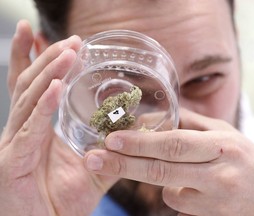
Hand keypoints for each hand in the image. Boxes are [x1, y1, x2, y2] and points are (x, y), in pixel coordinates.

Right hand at [0, 20, 117, 215]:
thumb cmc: (61, 201)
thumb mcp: (94, 170)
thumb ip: (115, 150)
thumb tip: (141, 131)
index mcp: (36, 129)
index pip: (31, 86)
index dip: (33, 58)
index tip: (49, 36)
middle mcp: (21, 131)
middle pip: (30, 85)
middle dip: (49, 59)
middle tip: (73, 41)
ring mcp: (13, 145)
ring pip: (28, 100)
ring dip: (49, 74)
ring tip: (69, 55)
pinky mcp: (11, 163)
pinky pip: (28, 131)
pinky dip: (42, 108)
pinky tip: (55, 90)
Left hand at [84, 108, 253, 214]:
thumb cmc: (248, 159)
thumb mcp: (224, 133)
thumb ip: (192, 123)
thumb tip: (159, 115)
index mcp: (222, 145)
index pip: (173, 143)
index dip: (140, 142)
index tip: (112, 139)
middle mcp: (218, 172)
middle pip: (161, 169)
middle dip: (123, 165)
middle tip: (93, 158)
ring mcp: (215, 198)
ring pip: (167, 190)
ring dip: (155, 178)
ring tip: (164, 167)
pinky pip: (177, 203)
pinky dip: (174, 192)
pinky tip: (190, 185)